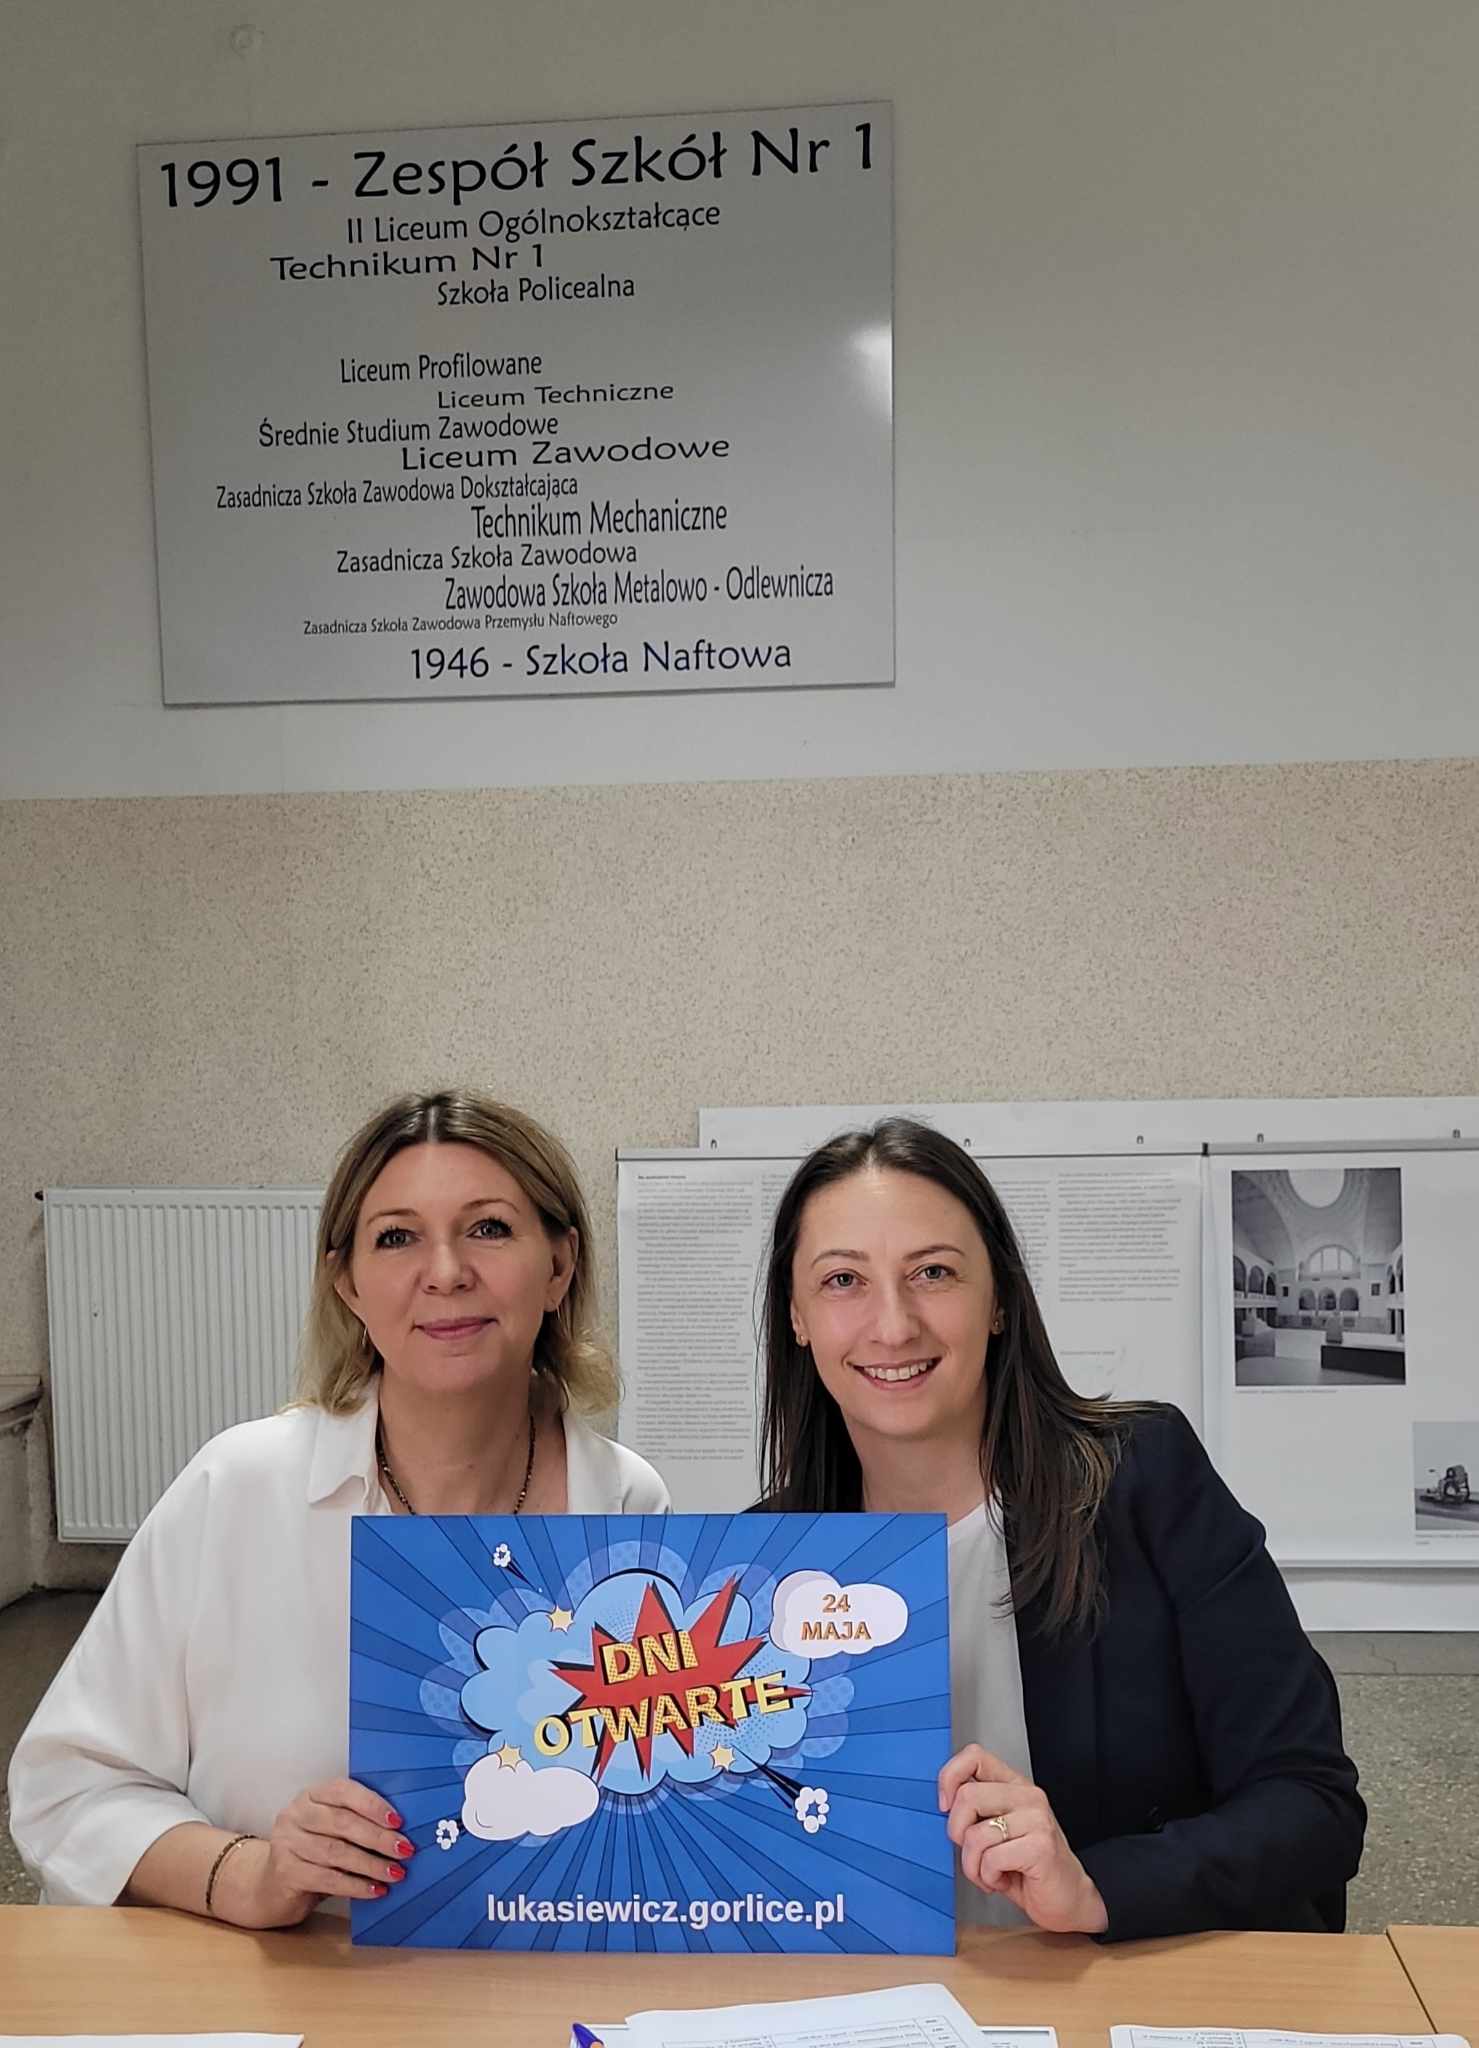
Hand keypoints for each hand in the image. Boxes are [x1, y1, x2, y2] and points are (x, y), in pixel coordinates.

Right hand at [221, 1779, 413, 1927]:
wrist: (272, 1887)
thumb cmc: (314, 1854)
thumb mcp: (332, 1832)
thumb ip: (357, 1824)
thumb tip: (400, 1832)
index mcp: (311, 1795)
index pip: (344, 1791)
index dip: (373, 1805)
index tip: (398, 1821)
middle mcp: (295, 1814)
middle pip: (343, 1822)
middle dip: (378, 1838)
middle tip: (404, 1850)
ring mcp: (286, 1843)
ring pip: (337, 1852)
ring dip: (371, 1864)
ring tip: (395, 1873)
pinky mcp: (285, 1872)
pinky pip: (327, 1879)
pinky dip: (355, 1885)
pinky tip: (375, 1890)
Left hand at [939, 1745, 1107, 1935]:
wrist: (1067, 1899)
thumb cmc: (1028, 1868)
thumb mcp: (997, 1830)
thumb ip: (976, 1811)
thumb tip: (946, 1803)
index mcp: (1015, 1785)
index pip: (974, 1756)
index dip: (949, 1777)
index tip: (946, 1806)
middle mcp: (1028, 1796)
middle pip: (967, 1796)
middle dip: (957, 1833)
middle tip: (972, 1853)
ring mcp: (1037, 1819)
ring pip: (976, 1835)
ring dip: (973, 1866)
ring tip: (990, 1873)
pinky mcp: (1041, 1846)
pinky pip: (991, 1859)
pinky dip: (988, 1878)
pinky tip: (1003, 1880)